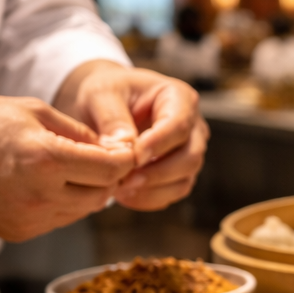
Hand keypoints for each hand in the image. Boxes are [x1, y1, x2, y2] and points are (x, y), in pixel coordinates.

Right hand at [0, 96, 133, 240]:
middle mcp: (42, 196)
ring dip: (83, 192)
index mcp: (48, 160)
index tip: (117, 148)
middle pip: (102, 194)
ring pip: (82, 211)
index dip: (122, 157)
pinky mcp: (19, 233)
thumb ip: (77, 132)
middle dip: (104, 176)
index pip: (114, 168)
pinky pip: (57, 220)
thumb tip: (110, 149)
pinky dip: (59, 204)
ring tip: (58, 168)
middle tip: (92, 157)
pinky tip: (36, 184)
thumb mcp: (31, 110)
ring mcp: (30, 220)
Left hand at [56, 61, 208, 210]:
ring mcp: (190, 152)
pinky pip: (173, 192)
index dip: (158, 144)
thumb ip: (112, 117)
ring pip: (185, 179)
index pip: (179, 125)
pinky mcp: (180, 173)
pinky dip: (150, 198)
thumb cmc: (107, 95)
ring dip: (153, 189)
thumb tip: (126, 144)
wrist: (104, 108)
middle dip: (158, 173)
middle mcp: (193, 127)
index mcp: (179, 98)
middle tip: (124, 180)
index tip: (133, 158)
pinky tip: (124, 194)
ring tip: (120, 189)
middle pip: (190, 157)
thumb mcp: (100, 95)